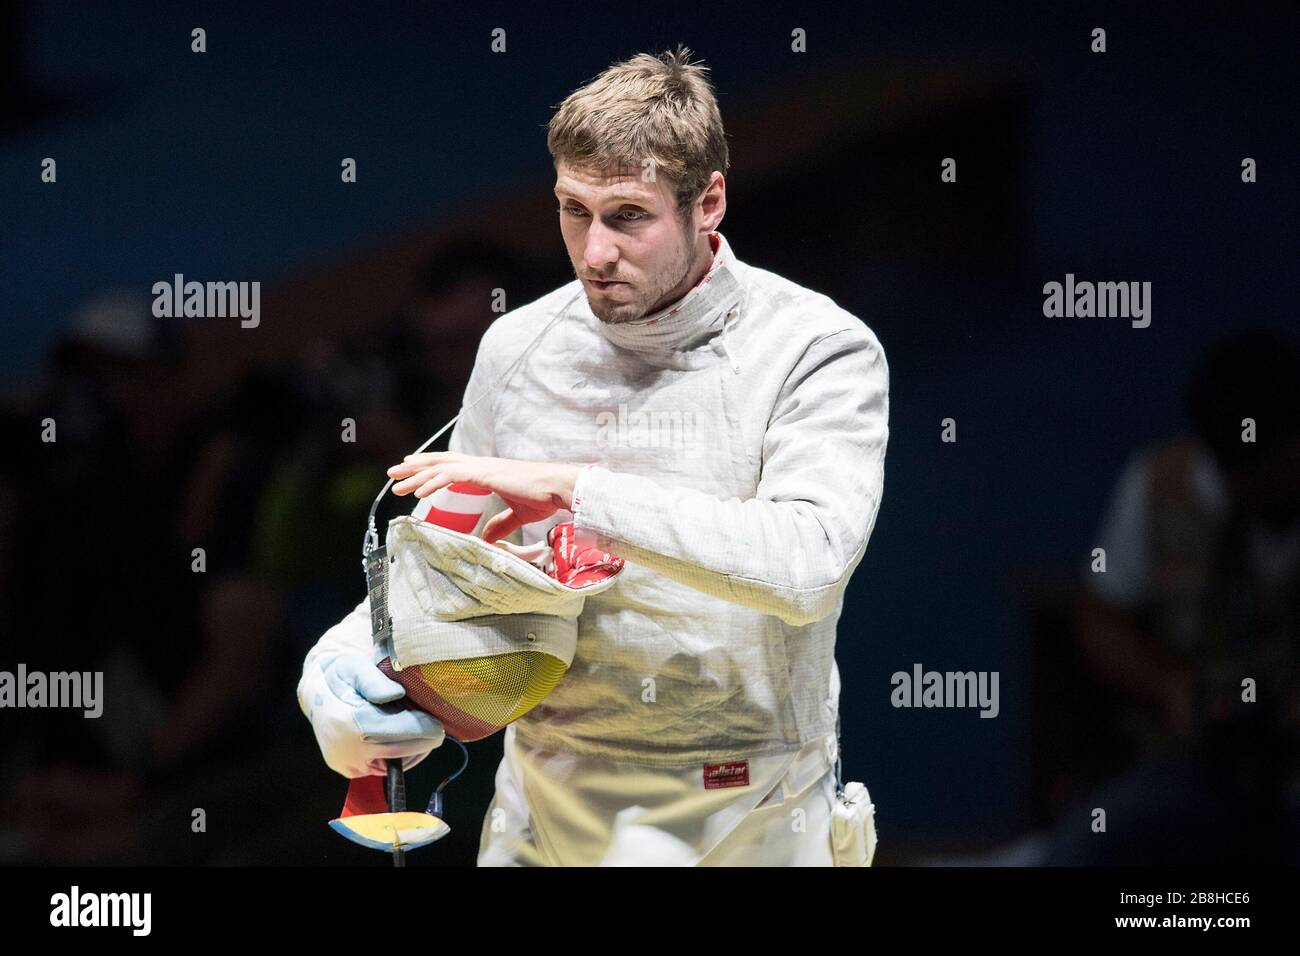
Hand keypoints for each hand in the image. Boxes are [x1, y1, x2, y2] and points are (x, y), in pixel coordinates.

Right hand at [304, 653, 444, 778]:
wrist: (317, 693)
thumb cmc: (342, 676)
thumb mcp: (356, 667)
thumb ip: (376, 681)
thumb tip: (396, 695)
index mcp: (349, 722)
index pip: (397, 731)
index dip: (422, 728)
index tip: (439, 725)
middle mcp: (345, 749)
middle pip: (398, 751)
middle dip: (423, 742)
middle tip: (438, 730)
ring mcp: (346, 764)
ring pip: (394, 764)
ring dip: (413, 750)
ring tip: (420, 731)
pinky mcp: (348, 770)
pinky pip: (383, 767)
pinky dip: (398, 756)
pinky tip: (404, 739)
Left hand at [388, 452, 582, 542]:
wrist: (558, 488)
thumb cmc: (543, 498)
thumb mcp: (517, 514)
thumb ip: (499, 524)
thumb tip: (486, 538)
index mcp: (487, 471)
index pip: (451, 465)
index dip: (430, 467)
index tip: (412, 472)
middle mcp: (481, 465)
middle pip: (439, 461)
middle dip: (414, 467)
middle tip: (393, 474)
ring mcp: (482, 467)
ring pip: (440, 467)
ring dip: (417, 475)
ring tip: (397, 483)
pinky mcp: (485, 474)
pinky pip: (452, 476)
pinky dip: (433, 483)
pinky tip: (419, 492)